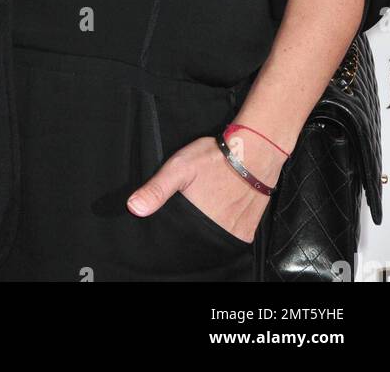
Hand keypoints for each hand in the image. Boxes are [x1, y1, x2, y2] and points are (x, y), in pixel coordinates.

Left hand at [126, 132, 279, 243]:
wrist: (256, 151)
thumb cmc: (215, 157)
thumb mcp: (179, 167)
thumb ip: (156, 189)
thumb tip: (133, 208)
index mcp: (194, 220)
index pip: (177, 235)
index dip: (174, 225)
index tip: (178, 210)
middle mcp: (214, 232)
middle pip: (195, 237)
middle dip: (191, 225)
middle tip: (198, 201)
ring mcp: (232, 233)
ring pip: (212, 239)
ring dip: (209, 227)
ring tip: (211, 203)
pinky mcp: (246, 232)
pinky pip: (231, 237)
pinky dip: (225, 228)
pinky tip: (224, 210)